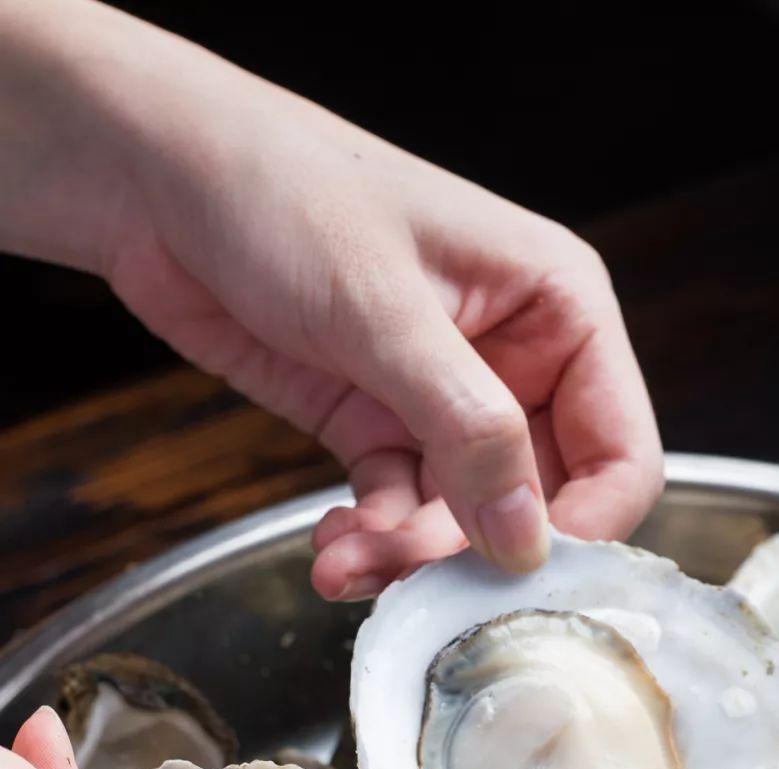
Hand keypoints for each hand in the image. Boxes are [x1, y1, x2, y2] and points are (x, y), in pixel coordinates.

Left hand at [0, 2, 662, 596]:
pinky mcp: (379, 427)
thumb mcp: (385, 311)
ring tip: (346, 562)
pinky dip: (371, 540)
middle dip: (472, 550)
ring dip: (408, 556)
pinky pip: (400, 511)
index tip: (520, 574)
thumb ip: (468, 430)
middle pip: (536, 503)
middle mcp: (515, 362)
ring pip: (462, 521)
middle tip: (407, 572)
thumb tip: (525, 541)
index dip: (582, 527)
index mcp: (557, 309)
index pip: (619, 452)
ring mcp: (445, 401)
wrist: (158, 182)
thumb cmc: (282, 191)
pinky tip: (333, 544)